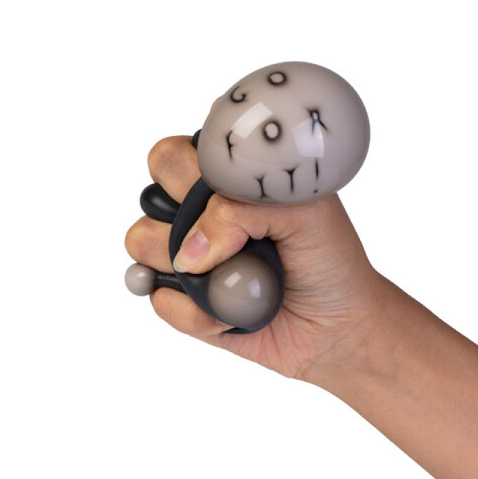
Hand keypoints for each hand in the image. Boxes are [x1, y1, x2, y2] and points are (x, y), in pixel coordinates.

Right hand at [125, 135, 379, 378]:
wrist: (336, 324)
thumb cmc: (327, 258)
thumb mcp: (303, 211)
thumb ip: (240, 210)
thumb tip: (188, 254)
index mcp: (226, 180)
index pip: (175, 154)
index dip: (187, 173)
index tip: (224, 195)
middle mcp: (200, 213)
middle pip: (151, 194)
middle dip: (182, 215)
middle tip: (233, 237)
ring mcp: (189, 257)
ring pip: (141, 243)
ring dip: (186, 266)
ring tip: (235, 276)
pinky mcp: (185, 301)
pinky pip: (161, 300)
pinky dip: (198, 311)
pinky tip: (233, 312)